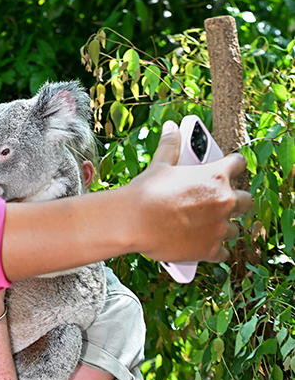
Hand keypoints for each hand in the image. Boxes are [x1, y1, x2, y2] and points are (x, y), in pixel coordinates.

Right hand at [126, 120, 252, 262]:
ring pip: (235, 230)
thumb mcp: (159, 165)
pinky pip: (223, 253)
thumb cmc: (146, 192)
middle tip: (220, 204)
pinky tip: (202, 247)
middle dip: (237, 203)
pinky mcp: (210, 250)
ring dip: (223, 228)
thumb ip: (170, 146)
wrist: (132, 222)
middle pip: (247, 202)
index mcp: (216, 176)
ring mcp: (219, 228)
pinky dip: (214, 250)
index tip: (231, 169)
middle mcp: (225, 201)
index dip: (234, 166)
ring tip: (206, 228)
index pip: (239, 164)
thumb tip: (170, 127)